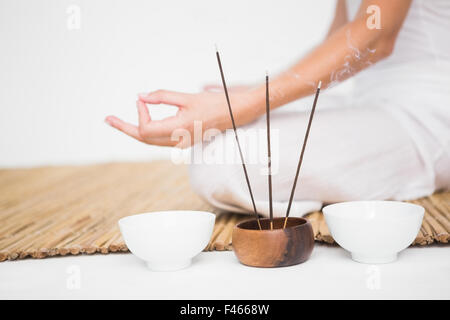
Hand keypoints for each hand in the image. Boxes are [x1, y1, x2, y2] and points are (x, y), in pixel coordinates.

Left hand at [105, 86, 262, 147]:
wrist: (235, 114)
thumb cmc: (214, 104)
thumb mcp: (187, 97)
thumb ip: (162, 97)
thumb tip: (140, 97)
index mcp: (178, 130)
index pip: (146, 129)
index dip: (140, 113)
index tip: (142, 99)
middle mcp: (177, 141)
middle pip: (143, 139)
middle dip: (125, 128)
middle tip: (107, 119)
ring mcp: (180, 143)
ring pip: (149, 140)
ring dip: (133, 130)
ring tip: (116, 122)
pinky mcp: (182, 141)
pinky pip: (158, 139)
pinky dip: (146, 130)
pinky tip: (140, 120)